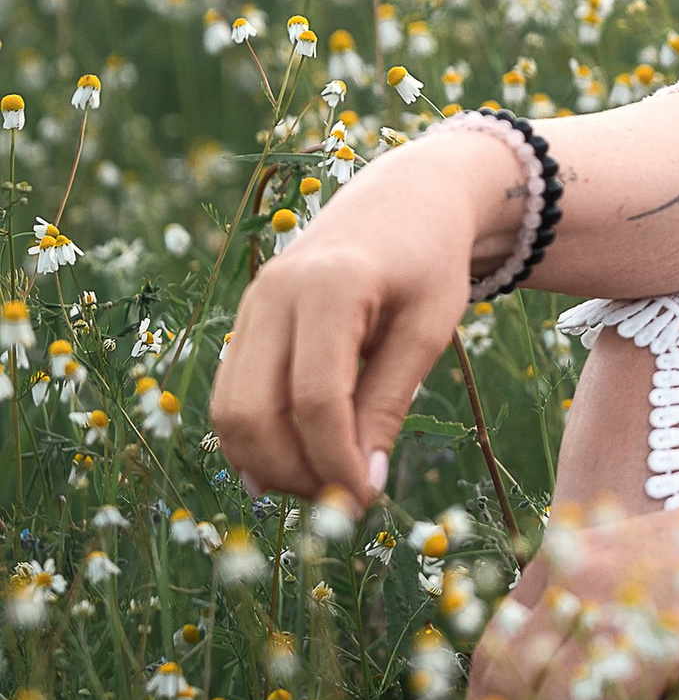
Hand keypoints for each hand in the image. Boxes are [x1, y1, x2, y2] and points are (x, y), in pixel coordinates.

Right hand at [211, 131, 521, 501]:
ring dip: (267, 463)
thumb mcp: (428, 330)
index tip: (368, 497)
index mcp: (330, 287)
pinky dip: (254, 438)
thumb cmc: (429, 262)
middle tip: (341, 501)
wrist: (404, 198)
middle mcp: (274, 292)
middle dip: (292, 471)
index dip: (336, 461)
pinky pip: (231, 393)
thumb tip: (363, 483)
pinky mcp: (246, 319)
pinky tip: (292, 465)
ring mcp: (252, 304)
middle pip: (253, 411)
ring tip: (322, 486)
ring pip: (228, 408)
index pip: (316, 400)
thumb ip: (389, 402)